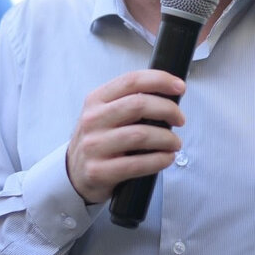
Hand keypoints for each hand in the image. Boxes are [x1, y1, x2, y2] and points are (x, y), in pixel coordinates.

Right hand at [65, 70, 184, 204]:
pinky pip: (137, 164)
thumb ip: (129, 102)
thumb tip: (169, 95)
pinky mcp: (99, 171)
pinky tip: (166, 158)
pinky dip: (159, 160)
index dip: (160, 80)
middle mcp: (92, 120)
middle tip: (180, 119)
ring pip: (140, 135)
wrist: (74, 174)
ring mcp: (94, 146)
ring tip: (175, 142)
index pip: (131, 80)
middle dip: (168, 110)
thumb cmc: (99, 140)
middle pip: (138, 104)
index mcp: (96, 100)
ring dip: (167, 138)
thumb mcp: (104, 114)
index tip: (179, 87)